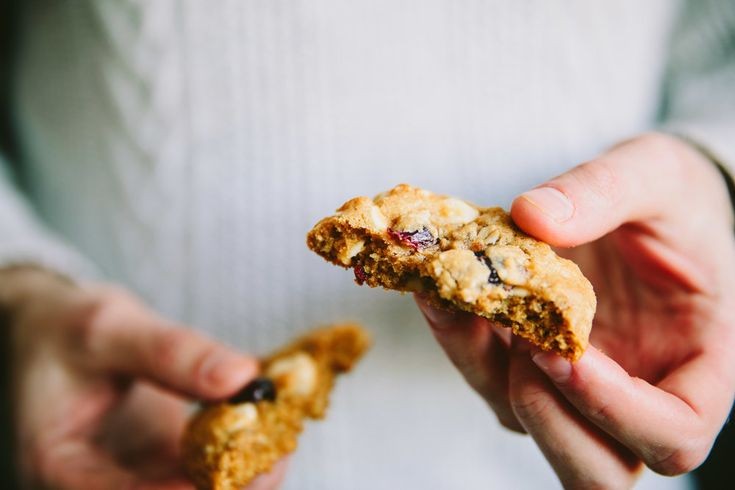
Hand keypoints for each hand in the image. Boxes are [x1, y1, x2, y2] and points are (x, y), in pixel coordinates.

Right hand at [3, 267, 286, 488]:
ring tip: (281, 428)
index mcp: (63, 469)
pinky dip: (242, 449)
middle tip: (279, 445)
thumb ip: (170, 353)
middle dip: (232, 484)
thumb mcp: (108, 328)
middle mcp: (98, 487)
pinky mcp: (161, 464)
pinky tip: (268, 420)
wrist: (51, 331)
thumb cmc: (64, 328)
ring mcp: (133, 480)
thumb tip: (242, 376)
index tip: (247, 464)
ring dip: (245, 469)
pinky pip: (207, 470)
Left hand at [416, 133, 734, 487]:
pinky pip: (486, 371)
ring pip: (525, 422)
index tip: (571, 354)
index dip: (618, 412)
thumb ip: (604, 191)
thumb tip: (532, 216)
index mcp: (695, 367)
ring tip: (461, 298)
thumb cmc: (670, 199)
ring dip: (484, 370)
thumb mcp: (654, 175)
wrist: (639, 202)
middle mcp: (632, 394)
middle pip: (594, 468)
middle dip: (547, 418)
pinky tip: (438, 288)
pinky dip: (458, 337)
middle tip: (523, 343)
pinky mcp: (524, 359)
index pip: (673, 434)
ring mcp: (572, 387)